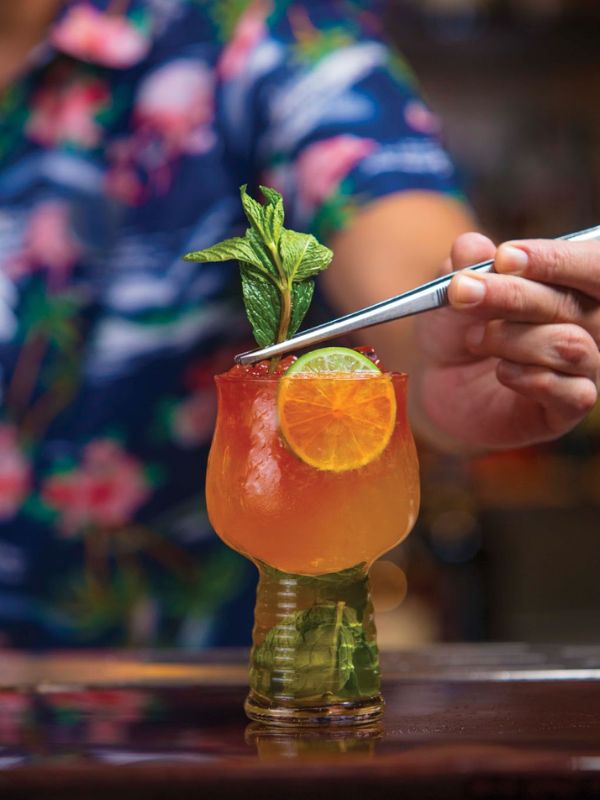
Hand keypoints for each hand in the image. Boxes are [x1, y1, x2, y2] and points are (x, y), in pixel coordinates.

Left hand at [412, 233, 599, 449]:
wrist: (441, 382)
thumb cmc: (458, 327)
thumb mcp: (454, 291)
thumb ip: (466, 266)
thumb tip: (472, 246)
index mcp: (574, 284)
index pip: (591, 264)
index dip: (554, 260)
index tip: (504, 257)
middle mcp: (591, 323)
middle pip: (574, 304)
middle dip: (514, 295)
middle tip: (463, 290)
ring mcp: (585, 368)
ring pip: (569, 345)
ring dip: (511, 338)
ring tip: (474, 338)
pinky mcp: (568, 408)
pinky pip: (571, 392)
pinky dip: (529, 377)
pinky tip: (501, 371)